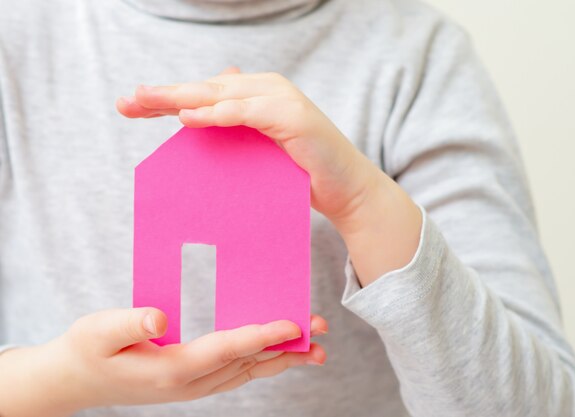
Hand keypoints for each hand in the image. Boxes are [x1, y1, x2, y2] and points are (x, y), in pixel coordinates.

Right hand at [0, 307, 326, 416]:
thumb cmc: (87, 350)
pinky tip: (277, 356)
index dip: (262, 336)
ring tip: (315, 349)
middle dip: (288, 348)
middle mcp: (191, 382)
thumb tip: (159, 317)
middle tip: (321, 331)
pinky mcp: (193, 383)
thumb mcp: (99, 331)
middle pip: (248, 363)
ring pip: (247, 372)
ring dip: (282, 359)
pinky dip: (262, 363)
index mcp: (172, 369)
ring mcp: (194, 387)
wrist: (75, 380)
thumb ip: (128, 322)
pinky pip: (237, 373)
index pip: (228, 349)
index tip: (294, 325)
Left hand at [116, 66, 422, 285]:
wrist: (346, 191)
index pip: (205, 94)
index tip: (131, 107)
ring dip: (181, 98)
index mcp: (257, 96)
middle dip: (164, 95)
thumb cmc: (302, 174)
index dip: (168, 98)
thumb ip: (236, 128)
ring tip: (144, 102)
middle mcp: (267, 90)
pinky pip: (246, 112)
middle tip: (127, 102)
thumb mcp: (260, 150)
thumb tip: (200, 111)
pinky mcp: (292, 116)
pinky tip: (189, 117)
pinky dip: (218, 113)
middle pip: (206, 89)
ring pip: (221, 95)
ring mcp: (281, 100)